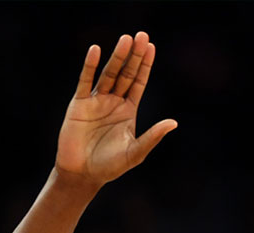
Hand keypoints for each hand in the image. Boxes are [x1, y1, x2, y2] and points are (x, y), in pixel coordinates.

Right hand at [55, 32, 177, 187]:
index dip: (145, 65)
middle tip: (141, 35)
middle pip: (126, 73)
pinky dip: (90, 66)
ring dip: (117, 57)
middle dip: (134, 55)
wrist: (82, 175)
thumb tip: (173, 123)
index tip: (151, 47)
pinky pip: (85, 81)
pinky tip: (95, 51)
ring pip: (108, 74)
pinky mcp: (79, 104)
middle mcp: (113, 102)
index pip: (138, 82)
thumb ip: (153, 136)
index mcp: (128, 110)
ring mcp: (96, 101)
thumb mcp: (135, 152)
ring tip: (126, 39)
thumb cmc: (110, 166)